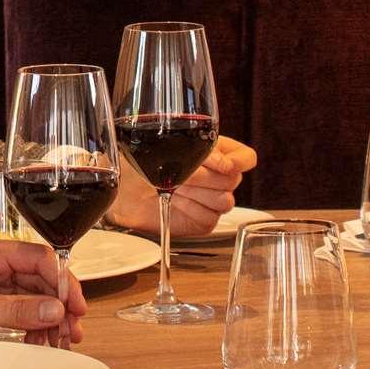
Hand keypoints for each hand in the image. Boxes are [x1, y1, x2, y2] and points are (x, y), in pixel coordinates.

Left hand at [0, 230, 76, 344]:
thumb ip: (18, 310)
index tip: (76, 307)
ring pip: (30, 296)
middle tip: (72, 332)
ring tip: (58, 342)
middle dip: (58, 305)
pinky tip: (37, 341)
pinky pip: (16, 309)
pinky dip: (29, 325)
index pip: (39, 258)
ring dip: (46, 318)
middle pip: (38, 278)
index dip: (63, 282)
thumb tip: (57, 310)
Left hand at [110, 134, 257, 238]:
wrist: (123, 190)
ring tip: (176, 187)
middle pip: (234, 180)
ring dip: (196, 194)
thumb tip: (222, 161)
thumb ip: (200, 150)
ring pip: (225, 200)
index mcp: (216, 153)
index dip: (237, 161)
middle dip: (204, 177)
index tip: (218, 163)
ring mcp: (211, 201)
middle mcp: (217, 178)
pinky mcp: (202, 221)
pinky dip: (190, 211)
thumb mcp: (167, 146)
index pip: (246, 158)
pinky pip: (210, 219)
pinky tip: (176, 203)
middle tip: (182, 175)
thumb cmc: (140, 163)